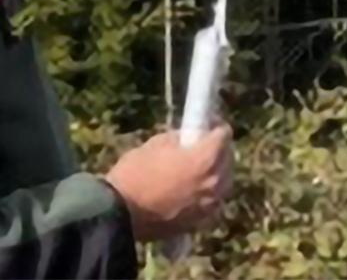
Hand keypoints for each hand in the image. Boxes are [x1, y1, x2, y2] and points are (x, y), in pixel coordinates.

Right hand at [105, 126, 234, 241]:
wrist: (119, 213)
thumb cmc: (135, 172)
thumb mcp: (156, 144)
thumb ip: (180, 139)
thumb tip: (189, 138)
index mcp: (206, 158)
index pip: (224, 134)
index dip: (215, 126)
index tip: (206, 124)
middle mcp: (215, 181)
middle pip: (228, 158)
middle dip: (218, 148)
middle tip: (203, 144)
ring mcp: (210, 204)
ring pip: (223, 181)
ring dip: (215, 171)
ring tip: (198, 167)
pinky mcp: (200, 222)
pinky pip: (212, 201)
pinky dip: (208, 193)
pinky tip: (193, 190)